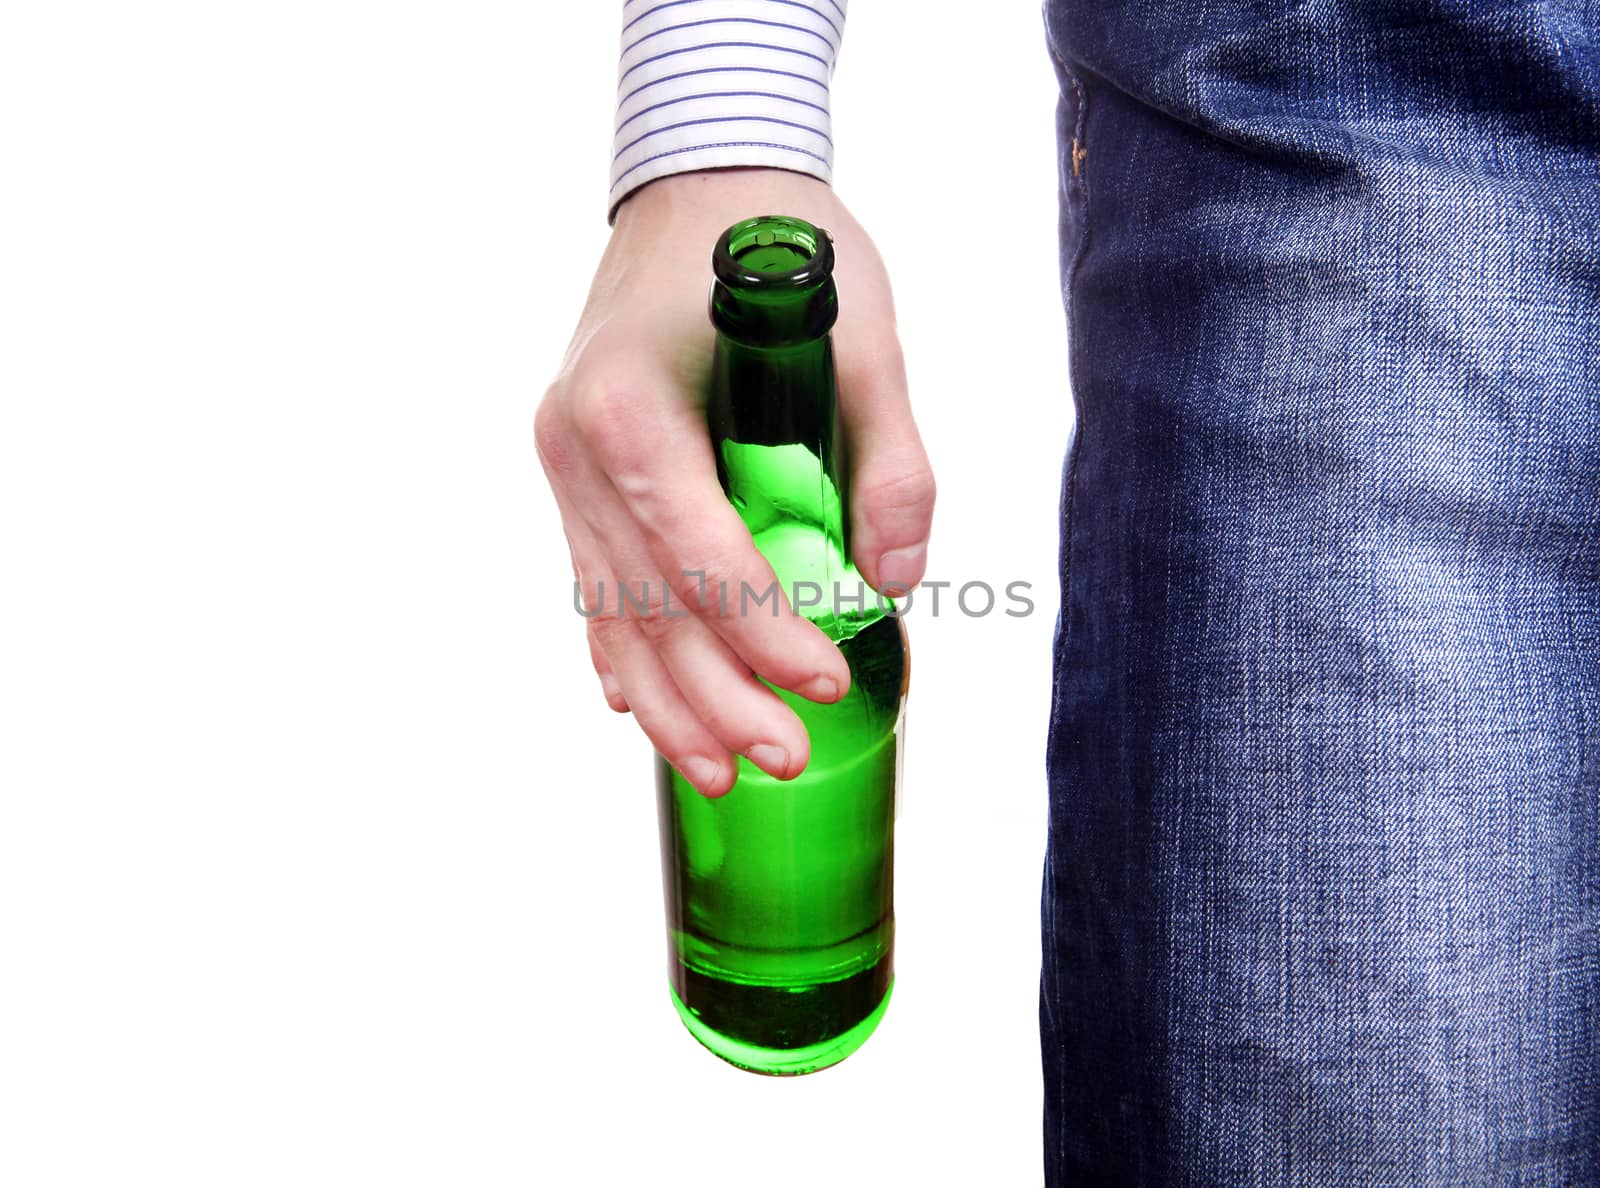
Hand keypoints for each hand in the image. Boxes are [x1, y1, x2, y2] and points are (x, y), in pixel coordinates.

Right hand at [536, 168, 933, 795]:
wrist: (700, 179)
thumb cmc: (777, 243)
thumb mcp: (865, 338)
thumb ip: (890, 461)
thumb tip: (895, 581)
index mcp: (630, 406)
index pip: (697, 553)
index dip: (763, 631)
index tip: (827, 680)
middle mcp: (577, 443)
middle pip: (647, 602)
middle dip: (719, 693)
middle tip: (786, 756)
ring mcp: (565, 463)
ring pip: (612, 610)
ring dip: (668, 699)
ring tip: (723, 772)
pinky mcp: (577, 473)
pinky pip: (595, 581)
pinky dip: (623, 651)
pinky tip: (645, 710)